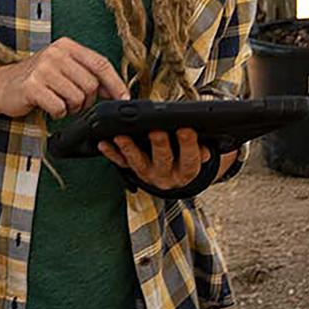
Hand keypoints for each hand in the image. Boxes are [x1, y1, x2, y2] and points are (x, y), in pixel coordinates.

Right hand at [0, 38, 129, 120]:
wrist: (1, 85)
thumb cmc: (37, 79)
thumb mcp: (63, 68)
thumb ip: (87, 74)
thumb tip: (117, 90)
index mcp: (67, 46)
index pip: (100, 63)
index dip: (116, 83)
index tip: (123, 98)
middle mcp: (55, 53)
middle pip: (91, 84)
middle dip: (87, 101)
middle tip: (74, 103)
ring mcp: (43, 68)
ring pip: (77, 98)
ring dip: (71, 108)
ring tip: (60, 103)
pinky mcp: (32, 86)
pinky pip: (59, 107)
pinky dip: (57, 113)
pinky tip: (48, 107)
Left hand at [99, 129, 227, 191]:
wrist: (171, 178)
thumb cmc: (186, 157)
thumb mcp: (197, 155)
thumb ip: (201, 149)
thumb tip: (206, 148)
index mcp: (186, 172)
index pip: (190, 160)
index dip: (189, 145)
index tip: (186, 129)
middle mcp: (166, 177)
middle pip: (163, 161)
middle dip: (160, 145)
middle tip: (156, 131)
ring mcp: (147, 175)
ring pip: (137, 163)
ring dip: (129, 149)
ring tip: (121, 137)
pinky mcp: (131, 172)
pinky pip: (120, 163)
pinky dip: (111, 153)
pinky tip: (103, 143)